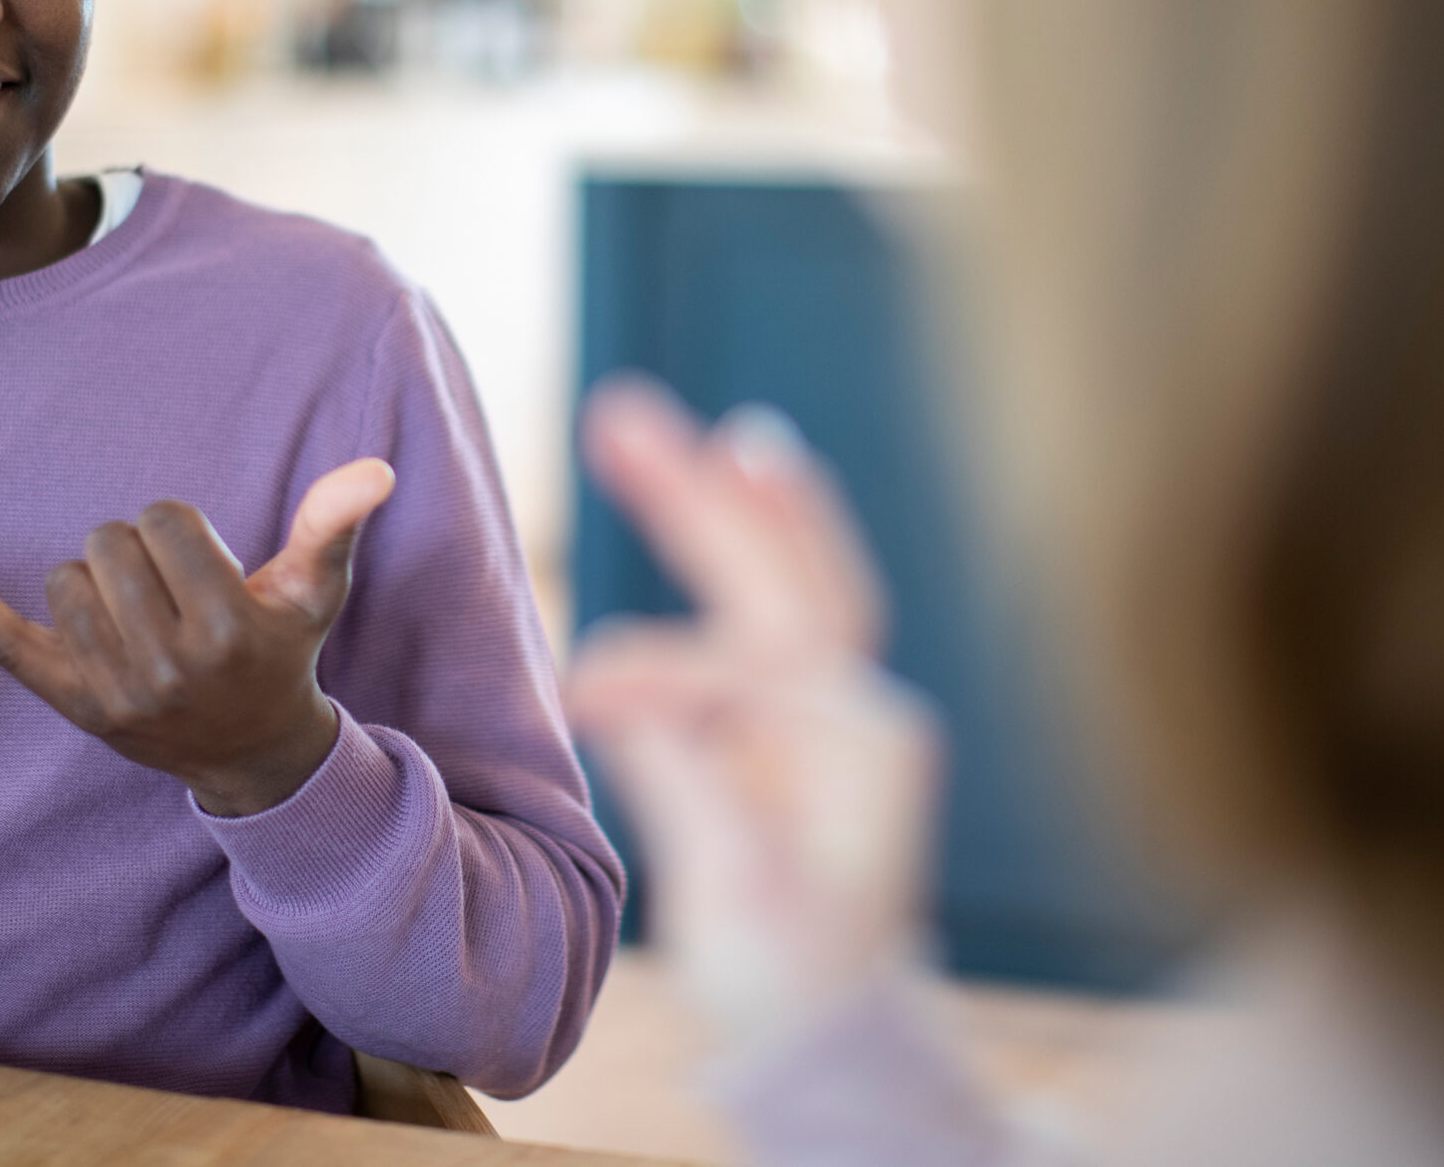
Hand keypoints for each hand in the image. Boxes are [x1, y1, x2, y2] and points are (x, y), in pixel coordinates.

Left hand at [0, 459, 396, 816]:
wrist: (250, 751)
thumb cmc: (281, 650)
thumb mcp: (315, 591)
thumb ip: (333, 525)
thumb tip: (376, 468)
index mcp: (227, 627)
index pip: (166, 520)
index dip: (180, 529)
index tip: (201, 566)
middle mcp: (168, 665)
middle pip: (111, 541)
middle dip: (138, 551)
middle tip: (170, 594)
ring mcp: (113, 690)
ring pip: (67, 577)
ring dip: (97, 580)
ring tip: (137, 615)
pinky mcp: (70, 703)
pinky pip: (6, 641)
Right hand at [566, 376, 938, 1045]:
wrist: (837, 1030)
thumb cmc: (788, 976)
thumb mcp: (735, 892)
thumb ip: (687, 779)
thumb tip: (614, 687)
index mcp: (856, 744)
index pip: (748, 660)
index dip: (660, 670)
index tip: (584, 697)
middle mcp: (859, 706)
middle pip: (781, 572)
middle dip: (701, 494)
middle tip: (620, 413)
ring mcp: (839, 707)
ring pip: (788, 575)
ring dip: (731, 497)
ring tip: (686, 426)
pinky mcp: (808, 717)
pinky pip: (781, 605)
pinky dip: (756, 536)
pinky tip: (737, 477)